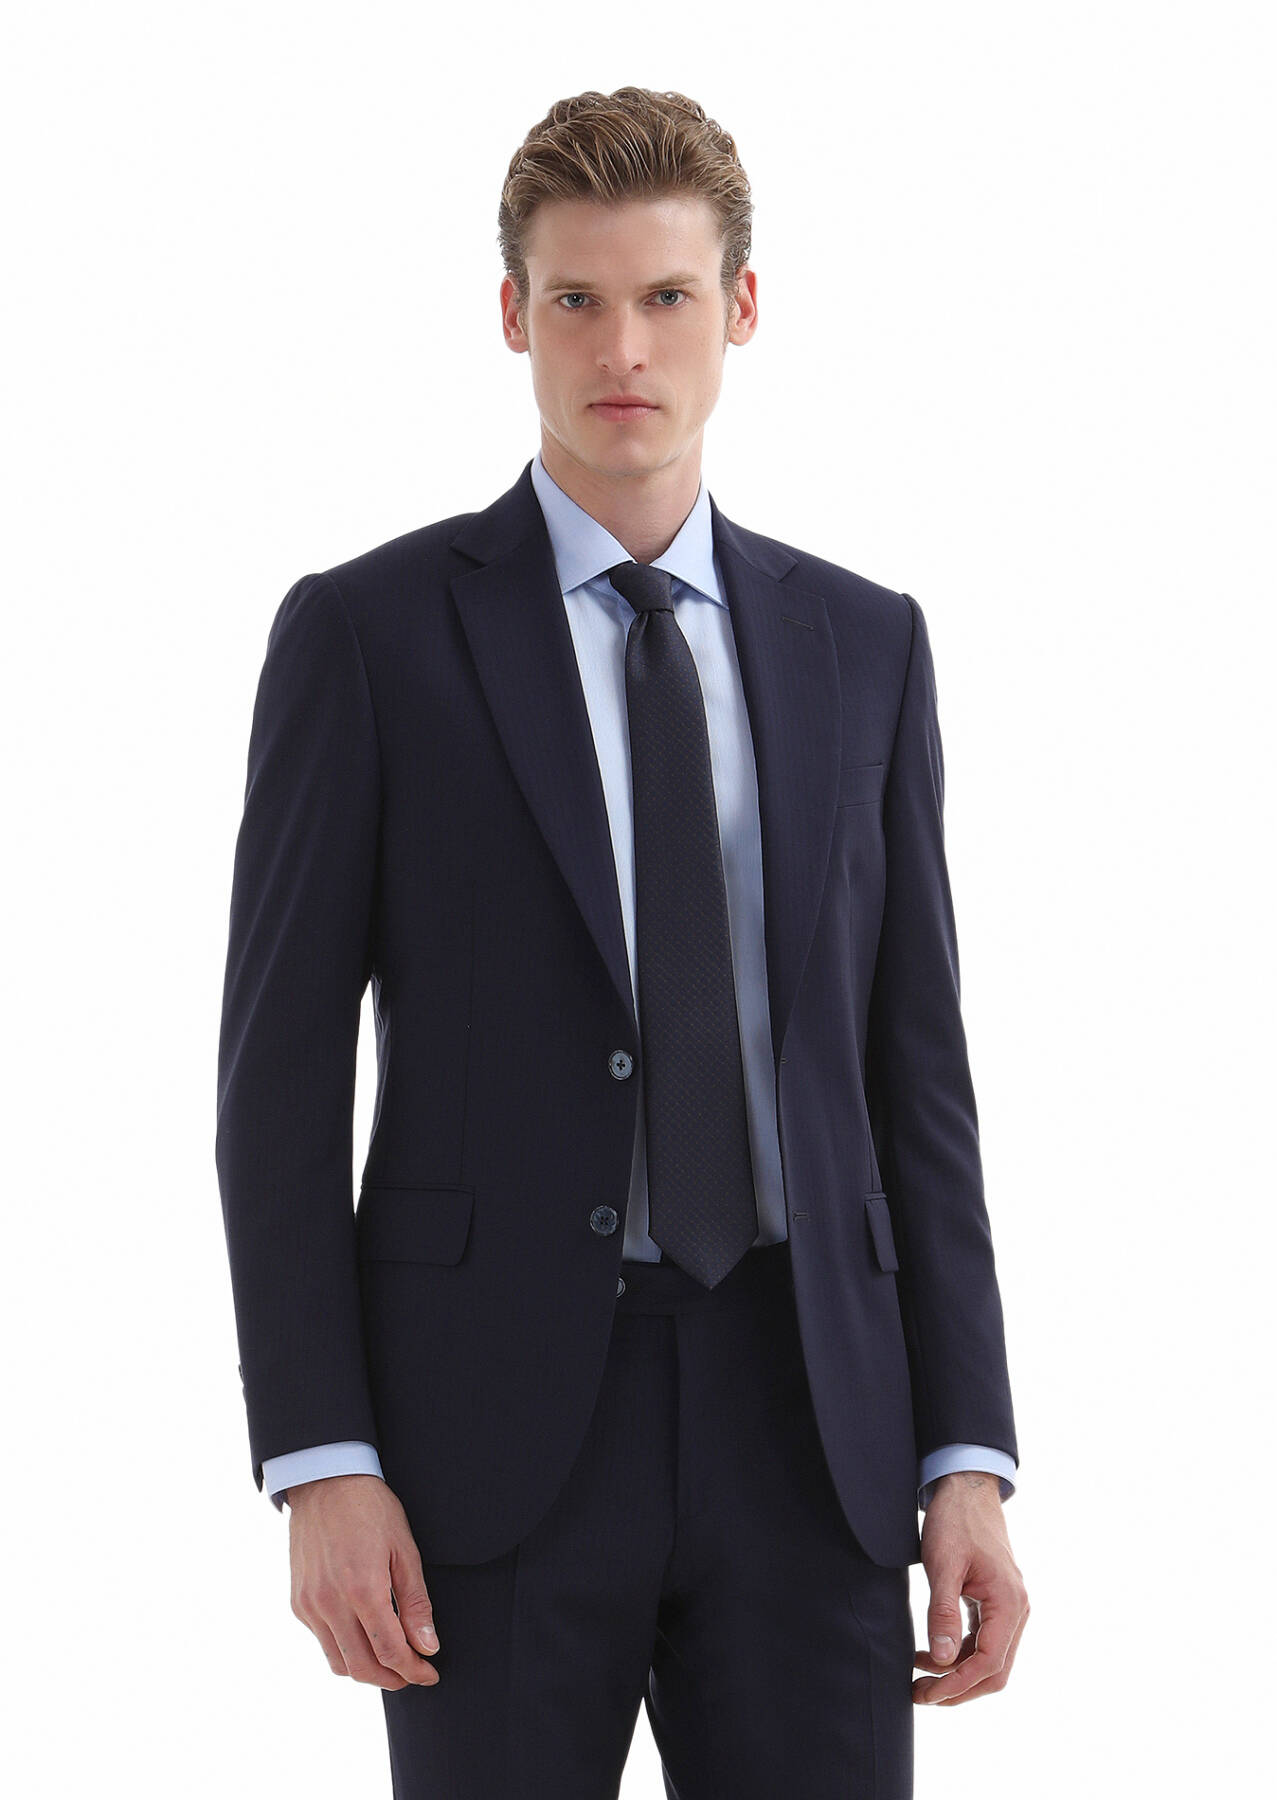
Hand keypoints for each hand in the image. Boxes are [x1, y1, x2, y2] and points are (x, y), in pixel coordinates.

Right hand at [286, 1473, 441, 1689]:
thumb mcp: (405, 1550)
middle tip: (413, 1674)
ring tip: (390, 1663)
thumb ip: (416, 1603)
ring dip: (366, 1671)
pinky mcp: (297, 1601)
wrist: (325, 1481)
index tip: (430, 1673)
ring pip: (338, 1662)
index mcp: (363, 1589)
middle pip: (362, 1667)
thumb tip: (428, 1647)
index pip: (390, 1651)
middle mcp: (330, 1603)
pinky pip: (322, 1641)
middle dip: (392, 1679)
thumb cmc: (371, 1509)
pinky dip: (344, 1649)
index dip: (414, 1670)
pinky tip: (363, 1637)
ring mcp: (309, 1605)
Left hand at [912, 1470, 1028, 1705]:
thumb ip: (942, 1612)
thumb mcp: (942, 1564)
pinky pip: (981, 1641)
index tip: (926, 1694)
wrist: (966, 1488)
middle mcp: (1016, 1610)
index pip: (988, 1663)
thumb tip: (940, 1660)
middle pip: (994, 1671)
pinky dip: (957, 1653)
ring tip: (918, 1676)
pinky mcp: (995, 1603)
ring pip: (988, 1659)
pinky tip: (928, 1653)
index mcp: (1009, 1603)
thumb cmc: (955, 1521)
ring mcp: (1008, 1607)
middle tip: (920, 1695)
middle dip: (958, 1688)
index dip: (957, 1685)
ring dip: (956, 1673)